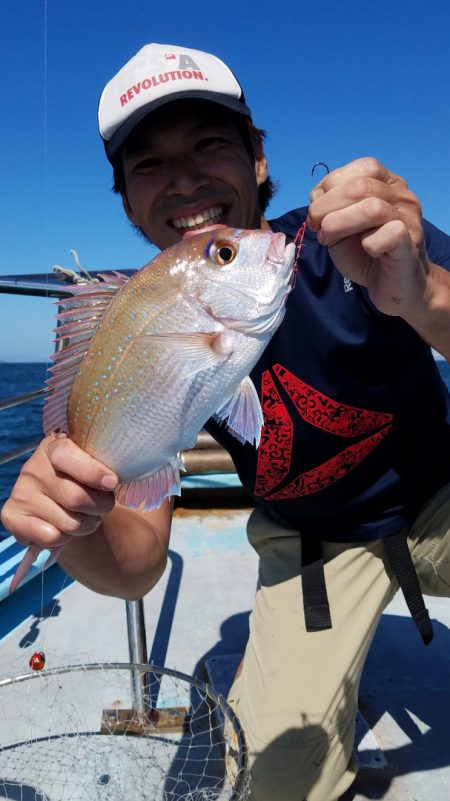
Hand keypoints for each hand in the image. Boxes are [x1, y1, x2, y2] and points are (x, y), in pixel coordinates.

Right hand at [1, 433, 117, 553]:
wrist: (64, 504)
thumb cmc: (87, 481)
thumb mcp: (97, 467)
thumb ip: (104, 467)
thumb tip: (112, 481)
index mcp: (55, 446)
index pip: (66, 455)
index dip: (92, 471)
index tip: (112, 483)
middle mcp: (33, 467)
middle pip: (75, 498)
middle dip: (100, 507)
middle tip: (104, 506)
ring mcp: (20, 491)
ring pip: (68, 522)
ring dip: (86, 525)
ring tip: (86, 516)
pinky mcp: (11, 515)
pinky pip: (51, 537)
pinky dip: (65, 538)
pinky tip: (63, 526)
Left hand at [307, 157, 429, 317]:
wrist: (398, 286)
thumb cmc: (368, 254)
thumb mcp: (343, 224)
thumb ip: (331, 205)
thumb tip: (316, 197)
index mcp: (388, 184)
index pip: (363, 167)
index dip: (332, 184)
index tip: (317, 211)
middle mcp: (402, 197)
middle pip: (360, 186)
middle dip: (326, 206)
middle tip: (317, 228)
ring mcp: (409, 221)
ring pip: (373, 208)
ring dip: (339, 223)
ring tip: (328, 239)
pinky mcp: (409, 247)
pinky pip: (389, 235)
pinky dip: (368, 244)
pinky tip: (366, 252)